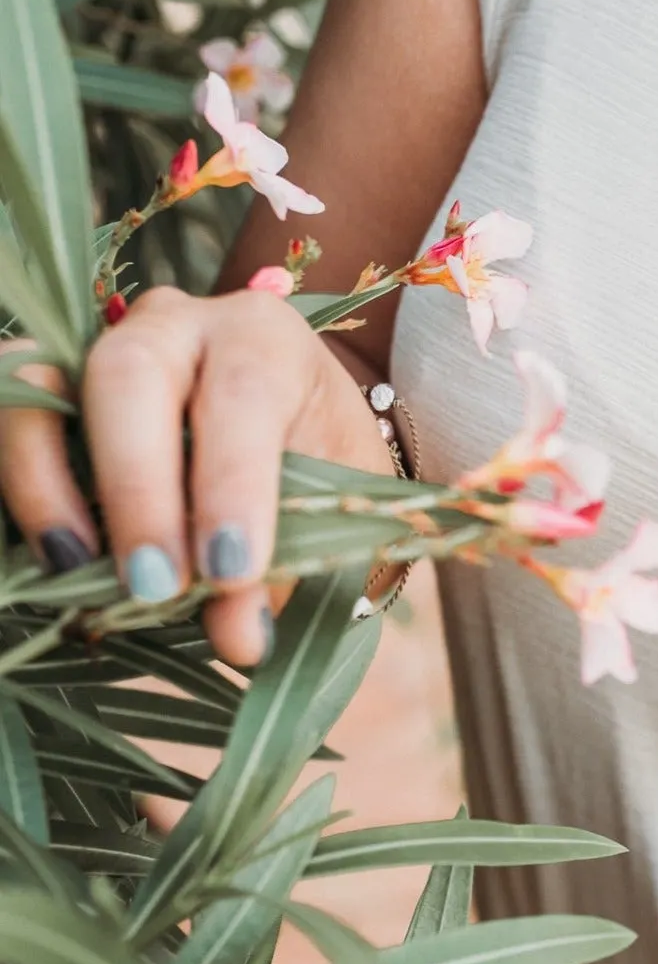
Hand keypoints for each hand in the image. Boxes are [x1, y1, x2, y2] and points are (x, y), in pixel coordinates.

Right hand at [0, 286, 394, 666]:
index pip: (244, 391)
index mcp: (263, 338)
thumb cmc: (312, 468)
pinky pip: (5, 414)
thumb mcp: (320, 510)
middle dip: (136, 486)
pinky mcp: (41, 389)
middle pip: (129, 375)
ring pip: (38, 387)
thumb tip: (236, 638)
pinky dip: (16, 480)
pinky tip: (55, 555)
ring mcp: (92, 348)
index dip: (232, 483)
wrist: (287, 444)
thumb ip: (281, 566)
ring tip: (81, 573)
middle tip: (154, 584)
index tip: (230, 570)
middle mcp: (174, 326)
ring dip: (47, 486)